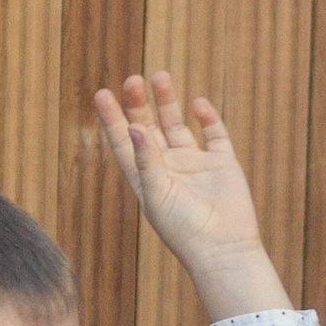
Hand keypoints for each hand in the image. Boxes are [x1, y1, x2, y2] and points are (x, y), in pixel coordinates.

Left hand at [93, 72, 289, 318]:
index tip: (102, 94)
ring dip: (168, 102)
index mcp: (146, 179)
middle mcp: (168, 169)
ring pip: (177, 125)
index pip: (124, 143)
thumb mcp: (157, 194)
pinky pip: (214, 134)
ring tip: (159, 76)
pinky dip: (207, 117)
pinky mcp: (222, 164)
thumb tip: (134, 125)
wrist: (223, 249)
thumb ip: (146, 159)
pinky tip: (198, 104)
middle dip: (139, 104)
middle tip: (132, 79)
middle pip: (148, 128)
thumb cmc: (184, 229)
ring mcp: (195, 165)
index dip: (112, 119)